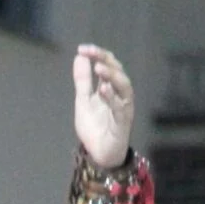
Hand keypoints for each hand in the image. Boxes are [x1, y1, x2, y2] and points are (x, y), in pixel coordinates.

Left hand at [72, 45, 135, 169]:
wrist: (100, 155)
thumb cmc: (95, 127)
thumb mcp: (84, 101)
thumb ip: (83, 81)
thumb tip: (79, 57)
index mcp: (110, 87)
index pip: (108, 65)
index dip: (97, 54)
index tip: (83, 48)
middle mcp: (120, 95)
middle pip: (118, 72)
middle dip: (105, 60)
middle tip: (91, 53)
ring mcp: (123, 108)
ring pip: (124, 87)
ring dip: (112, 76)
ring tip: (99, 67)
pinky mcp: (123, 123)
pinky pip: (120, 108)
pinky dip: (112, 98)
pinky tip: (103, 89)